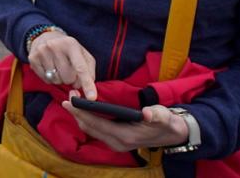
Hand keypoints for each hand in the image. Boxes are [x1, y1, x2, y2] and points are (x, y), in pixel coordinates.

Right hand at [29, 30, 97, 99]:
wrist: (45, 36)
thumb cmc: (67, 49)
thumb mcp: (82, 53)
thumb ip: (89, 70)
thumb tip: (88, 89)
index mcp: (71, 44)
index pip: (81, 68)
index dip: (87, 84)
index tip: (92, 98)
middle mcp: (55, 46)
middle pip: (68, 78)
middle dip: (71, 79)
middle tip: (68, 70)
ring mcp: (42, 52)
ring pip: (57, 80)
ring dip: (60, 79)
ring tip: (58, 67)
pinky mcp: (33, 59)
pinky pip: (46, 80)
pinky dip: (51, 78)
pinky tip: (50, 68)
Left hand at [64, 99, 189, 151]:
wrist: (172, 134)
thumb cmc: (166, 123)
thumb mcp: (164, 117)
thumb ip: (156, 115)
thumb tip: (146, 114)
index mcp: (126, 136)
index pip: (97, 125)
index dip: (82, 113)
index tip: (70, 102)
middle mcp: (117, 142)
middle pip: (90, 128)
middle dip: (77, 113)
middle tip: (67, 96)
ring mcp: (115, 142)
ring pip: (91, 129)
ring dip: (80, 116)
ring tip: (72, 100)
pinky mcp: (115, 139)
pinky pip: (95, 129)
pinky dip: (87, 119)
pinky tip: (82, 108)